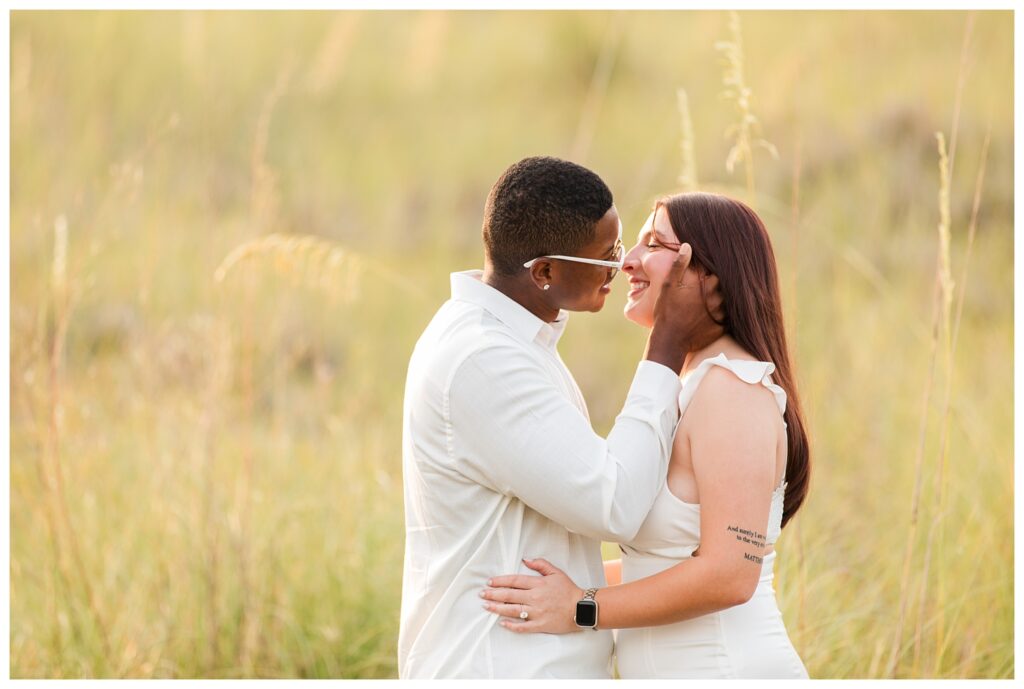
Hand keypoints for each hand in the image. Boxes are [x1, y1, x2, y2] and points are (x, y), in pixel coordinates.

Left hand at [481, 558, 583, 634]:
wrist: (581, 608)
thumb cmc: (568, 590)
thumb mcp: (556, 572)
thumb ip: (540, 564)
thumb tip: (525, 559)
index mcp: (538, 584)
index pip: (514, 581)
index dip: (500, 581)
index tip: (489, 582)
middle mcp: (535, 598)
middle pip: (510, 595)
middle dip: (494, 594)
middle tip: (482, 594)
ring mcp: (537, 612)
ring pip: (513, 610)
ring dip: (498, 608)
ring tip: (486, 606)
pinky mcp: (540, 625)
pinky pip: (523, 626)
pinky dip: (512, 625)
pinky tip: (502, 623)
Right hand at [646, 243, 724, 372]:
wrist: (670, 341)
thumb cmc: (666, 311)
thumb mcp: (669, 285)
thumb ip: (679, 264)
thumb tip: (688, 245)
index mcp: (705, 282)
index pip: (716, 266)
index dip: (713, 264)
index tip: (711, 263)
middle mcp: (717, 295)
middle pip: (725, 282)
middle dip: (719, 280)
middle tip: (709, 282)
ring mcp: (721, 311)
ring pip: (729, 297)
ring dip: (723, 295)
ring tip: (712, 297)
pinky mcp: (723, 325)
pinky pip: (729, 315)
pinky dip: (725, 311)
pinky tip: (714, 312)